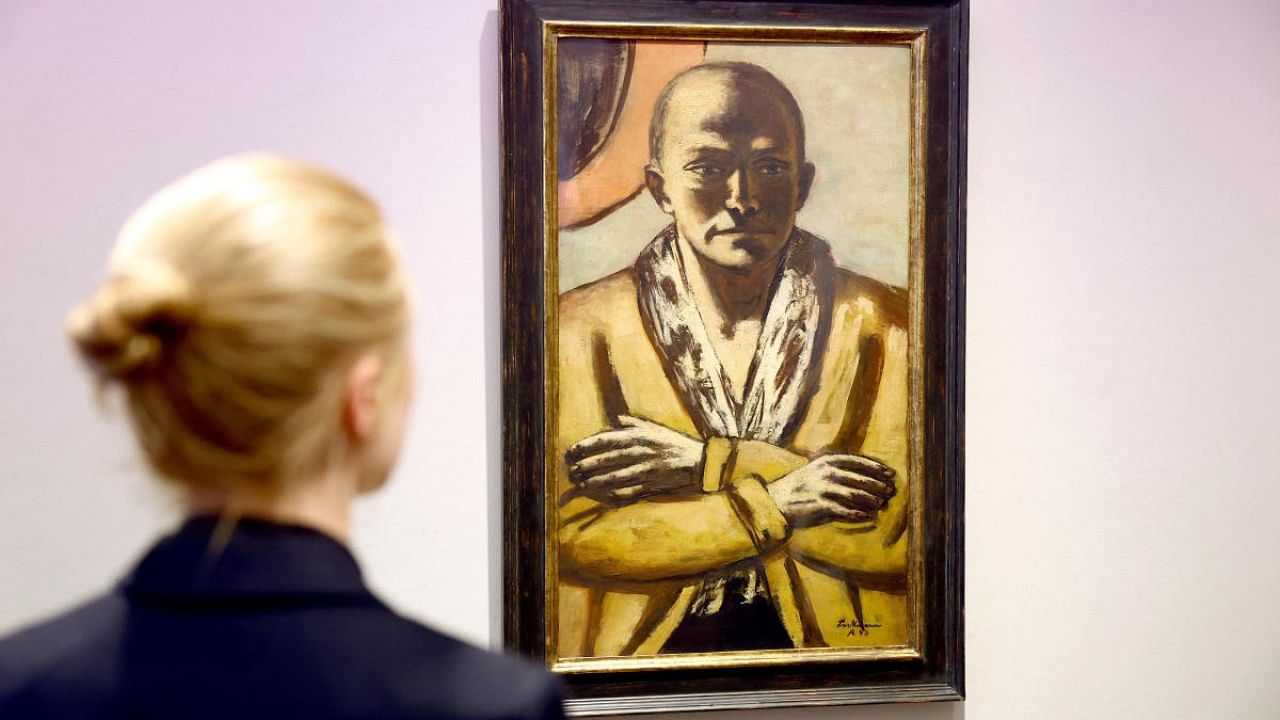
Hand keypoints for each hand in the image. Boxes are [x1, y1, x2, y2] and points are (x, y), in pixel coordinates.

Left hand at [565, 415, 702, 501]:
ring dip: (597, 481)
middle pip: (608, 458)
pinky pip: (632, 490)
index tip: (572, 451)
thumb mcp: (657, 430)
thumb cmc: (678, 445)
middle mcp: (642, 451)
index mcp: (641, 436)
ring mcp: (649, 469)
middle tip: (572, 470)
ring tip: (581, 484)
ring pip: (617, 476)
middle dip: (588, 464)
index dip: (587, 445)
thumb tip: (617, 420)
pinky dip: (616, 493)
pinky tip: (603, 496)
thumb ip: (636, 425)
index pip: (607, 439)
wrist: (704, 462)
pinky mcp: (655, 484)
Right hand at [766, 454, 895, 527]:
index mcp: (826, 461)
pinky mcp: (818, 504)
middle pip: (859, 478)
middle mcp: (825, 472)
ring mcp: (822, 488)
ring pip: (854, 494)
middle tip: (890, 491)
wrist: (775, 500)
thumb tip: (865, 478)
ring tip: (880, 504)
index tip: (890, 474)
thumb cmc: (801, 486)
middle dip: (877, 485)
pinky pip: (843, 509)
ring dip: (870, 499)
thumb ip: (837, 470)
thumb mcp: (816, 470)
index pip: (857, 461)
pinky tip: (866, 515)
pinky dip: (856, 513)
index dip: (875, 467)